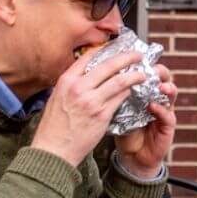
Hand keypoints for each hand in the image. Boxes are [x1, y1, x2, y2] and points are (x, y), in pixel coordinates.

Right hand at [33, 50, 146, 168]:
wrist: (53, 151)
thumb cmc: (54, 126)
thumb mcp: (58, 97)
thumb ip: (73, 84)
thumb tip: (90, 73)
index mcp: (66, 80)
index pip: (89, 56)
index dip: (107, 49)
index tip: (118, 47)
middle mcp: (79, 88)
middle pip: (109, 65)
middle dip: (127, 57)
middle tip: (138, 55)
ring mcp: (91, 101)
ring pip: (120, 81)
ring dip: (135, 75)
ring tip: (143, 74)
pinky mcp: (102, 114)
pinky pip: (121, 98)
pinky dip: (129, 92)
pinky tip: (134, 90)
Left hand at [115, 63, 176, 178]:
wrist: (132, 157)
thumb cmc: (124, 131)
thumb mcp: (116, 110)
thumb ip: (112, 94)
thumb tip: (96, 76)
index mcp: (146, 92)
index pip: (148, 73)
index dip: (145, 64)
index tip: (137, 56)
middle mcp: (158, 98)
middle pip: (164, 79)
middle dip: (160, 71)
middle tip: (152, 67)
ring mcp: (165, 111)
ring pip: (171, 94)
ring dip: (167, 87)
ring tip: (160, 85)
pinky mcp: (168, 127)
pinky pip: (168, 116)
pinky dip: (161, 110)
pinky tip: (153, 106)